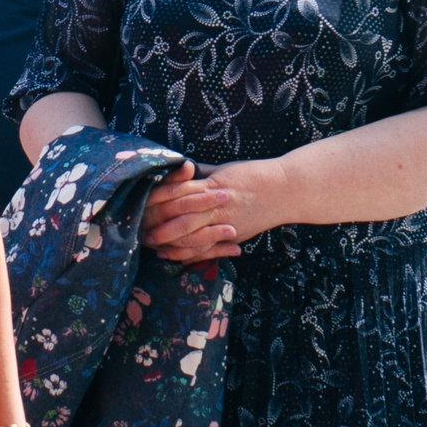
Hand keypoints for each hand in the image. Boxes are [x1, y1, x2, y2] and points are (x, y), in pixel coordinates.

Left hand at [142, 160, 278, 261]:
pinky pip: (209, 248)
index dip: (159, 199)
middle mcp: (216, 204)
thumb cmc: (254, 175)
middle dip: (160, 224)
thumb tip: (180, 172)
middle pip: (181, 215)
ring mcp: (226, 221)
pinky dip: (191, 254)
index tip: (142, 203)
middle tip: (142, 231)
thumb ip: (201, 174)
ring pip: (192, 235)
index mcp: (211, 184)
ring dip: (171, 242)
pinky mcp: (234, 234)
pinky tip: (177, 256)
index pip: (178, 191)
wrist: (284, 189)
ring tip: (155, 246)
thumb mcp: (224, 170)